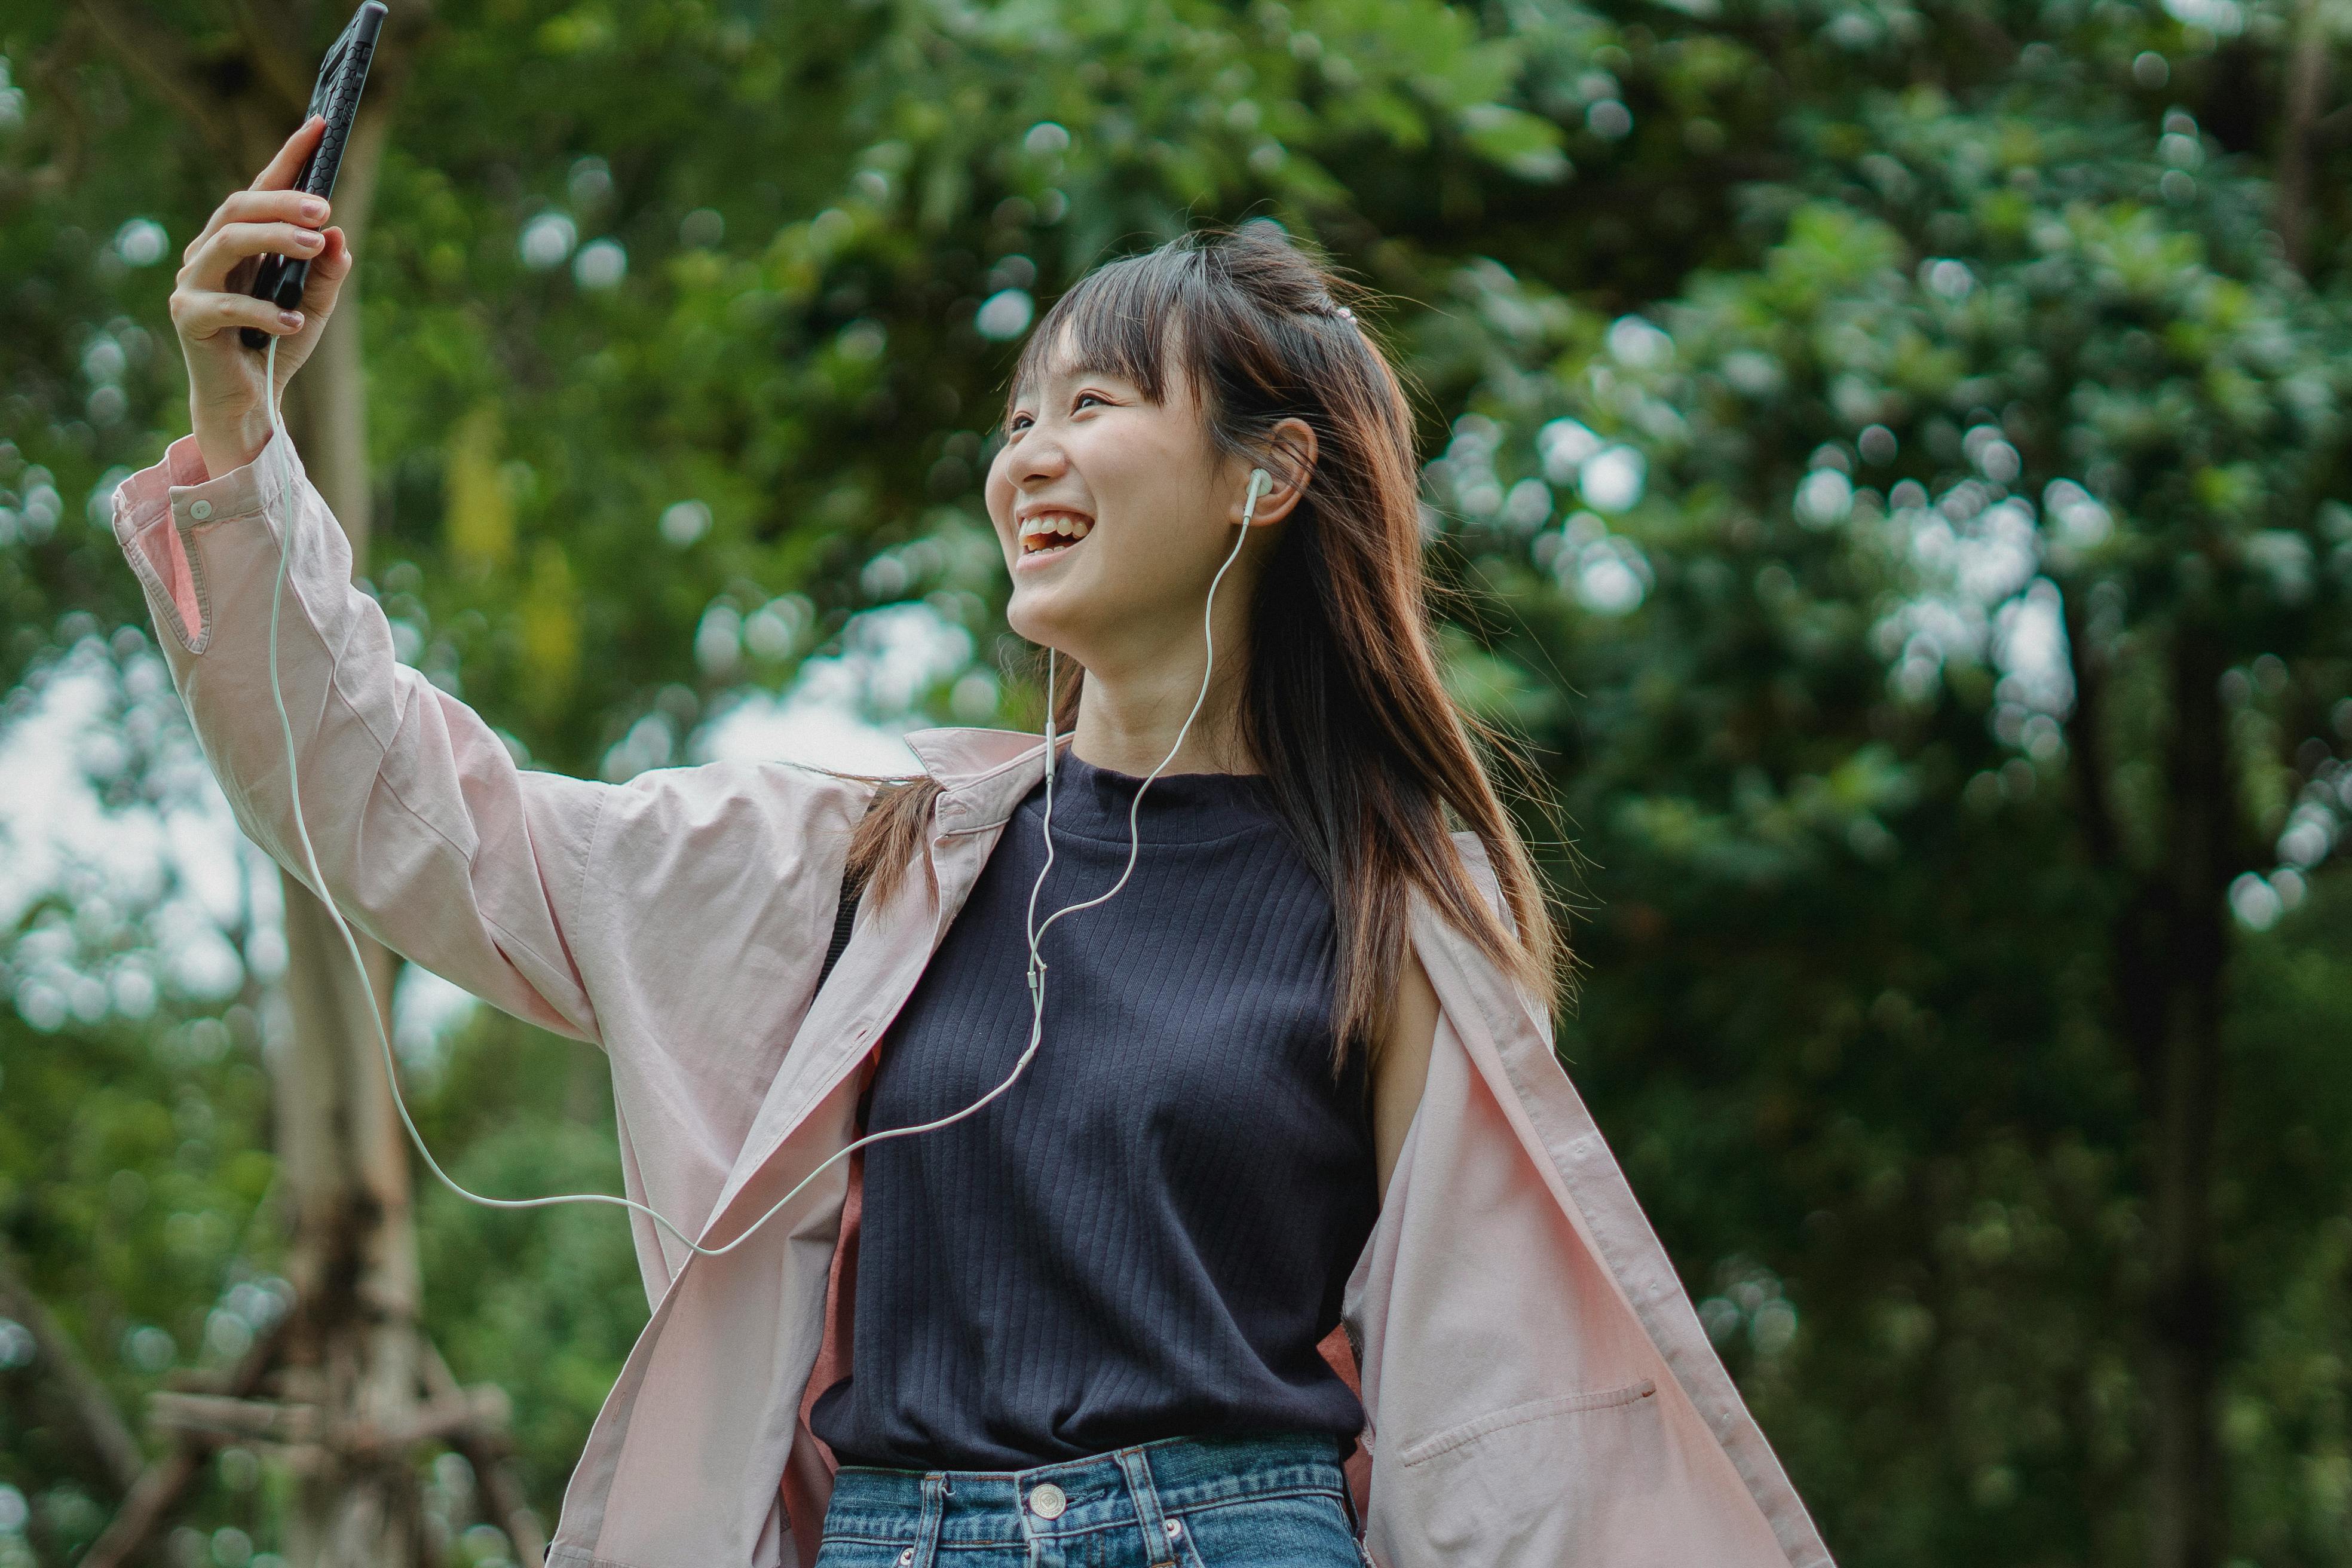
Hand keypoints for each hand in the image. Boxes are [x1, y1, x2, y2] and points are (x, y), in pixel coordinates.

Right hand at [169, 114, 356, 476]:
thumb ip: (328, 272)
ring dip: (274, 240)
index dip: (289, 156)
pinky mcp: (188, 317)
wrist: (249, 402)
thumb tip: (340, 234)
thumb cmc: (278, 347)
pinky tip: (294, 323)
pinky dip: (263, 311)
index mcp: (239, 242)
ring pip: (227, 242)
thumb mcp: (316, 307)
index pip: (261, 188)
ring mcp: (191, 283)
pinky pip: (225, 306)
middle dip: (282, 202)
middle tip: (325, 207)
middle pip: (238, 209)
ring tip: (315, 247)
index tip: (321, 124)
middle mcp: (208, 253)